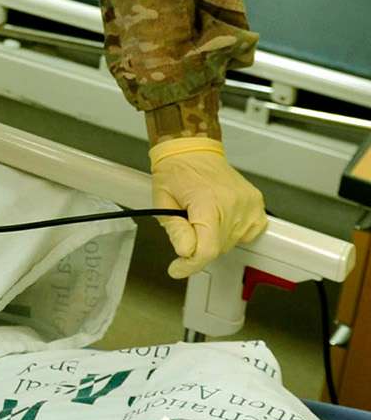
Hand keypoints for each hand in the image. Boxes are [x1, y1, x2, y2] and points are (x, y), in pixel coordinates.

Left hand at [150, 137, 267, 278]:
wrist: (193, 150)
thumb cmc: (177, 171)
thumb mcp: (162, 200)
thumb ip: (174, 229)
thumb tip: (185, 251)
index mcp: (207, 201)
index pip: (206, 248)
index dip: (190, 264)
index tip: (178, 269)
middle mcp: (233, 203)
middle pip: (218, 248)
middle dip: (198, 246)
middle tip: (186, 227)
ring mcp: (249, 204)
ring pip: (231, 243)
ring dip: (213, 239)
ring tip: (202, 216)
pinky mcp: (257, 205)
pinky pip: (247, 233)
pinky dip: (230, 232)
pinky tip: (218, 218)